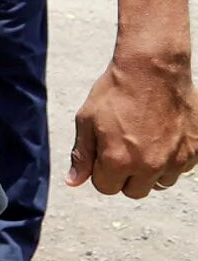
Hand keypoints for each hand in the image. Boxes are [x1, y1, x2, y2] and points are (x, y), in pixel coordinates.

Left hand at [66, 54, 197, 197]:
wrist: (153, 69)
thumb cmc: (116, 92)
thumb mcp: (87, 120)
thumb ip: (82, 154)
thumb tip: (74, 181)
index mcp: (118, 161)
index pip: (106, 187)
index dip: (101, 171)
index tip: (104, 153)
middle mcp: (150, 166)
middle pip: (134, 191)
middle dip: (125, 176)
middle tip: (124, 150)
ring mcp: (175, 159)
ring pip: (160, 183)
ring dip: (150, 171)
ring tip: (144, 143)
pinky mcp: (195, 150)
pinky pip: (181, 168)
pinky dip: (171, 159)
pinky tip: (163, 137)